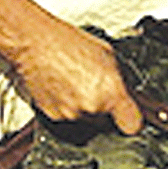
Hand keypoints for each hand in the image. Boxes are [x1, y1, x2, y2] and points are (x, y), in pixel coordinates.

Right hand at [11, 20, 143, 134]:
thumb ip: (124, 80)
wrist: (34, 43)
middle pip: (108, 123)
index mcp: (110, 91)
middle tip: (96, 86)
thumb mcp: (108, 54)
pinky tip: (64, 87)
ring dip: (86, 108)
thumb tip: (133, 94)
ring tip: (77, 82)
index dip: (133, 120)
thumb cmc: (67, 42)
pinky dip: (68, 107)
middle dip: (106, 109)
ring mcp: (71, 115)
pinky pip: (68, 118)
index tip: (131, 115)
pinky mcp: (53, 118)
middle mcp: (92, 107)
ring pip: (87, 121)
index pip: (133, 125)